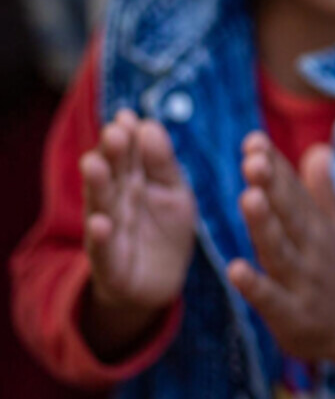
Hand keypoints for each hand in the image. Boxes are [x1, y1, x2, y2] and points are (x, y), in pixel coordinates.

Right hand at [81, 109, 197, 358]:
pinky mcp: (110, 264)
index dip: (127, 136)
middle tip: (114, 132)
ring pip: (101, 205)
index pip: (127, 155)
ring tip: (95, 165)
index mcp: (133, 182)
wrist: (158, 282)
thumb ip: (163, 164)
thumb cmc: (165, 229)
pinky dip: (101, 237)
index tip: (128, 116)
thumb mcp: (174, 192)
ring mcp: (110, 232)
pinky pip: (103, 250)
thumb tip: (149, 125)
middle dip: (111, 154)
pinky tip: (100, 223)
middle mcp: (116, 202)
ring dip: (97, 185)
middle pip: (112, 175)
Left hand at [226, 134, 334, 380]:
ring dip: (265, 225)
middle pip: (290, 214)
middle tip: (253, 160)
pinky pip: (271, 298)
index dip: (275, 165)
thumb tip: (319, 148)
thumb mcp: (331, 228)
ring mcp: (302, 280)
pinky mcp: (291, 314)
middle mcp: (311, 248)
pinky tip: (236, 270)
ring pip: (280, 250)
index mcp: (315, 224)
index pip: (293, 190)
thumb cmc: (329, 269)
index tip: (253, 140)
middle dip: (273, 186)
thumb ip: (320, 189)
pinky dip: (255, 286)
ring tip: (249, 198)